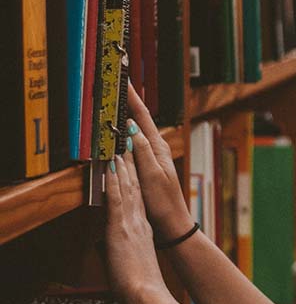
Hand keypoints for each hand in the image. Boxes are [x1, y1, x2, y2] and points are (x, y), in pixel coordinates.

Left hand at [104, 149, 169, 303]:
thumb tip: (109, 252)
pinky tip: (110, 168)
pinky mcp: (120, 229)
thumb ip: (121, 253)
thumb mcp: (132, 265)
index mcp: (143, 233)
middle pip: (134, 189)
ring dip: (122, 168)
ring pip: (126, 189)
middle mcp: (139, 224)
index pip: (138, 201)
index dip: (134, 182)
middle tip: (127, 147)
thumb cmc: (140, 288)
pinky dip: (113, 182)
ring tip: (119, 149)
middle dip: (130, 167)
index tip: (131, 166)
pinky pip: (116, 200)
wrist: (147, 295)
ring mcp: (131, 225)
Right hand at [125, 82, 193, 240]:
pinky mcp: (146, 165)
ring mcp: (152, 156)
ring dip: (125, 114)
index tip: (123, 79)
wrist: (173, 224)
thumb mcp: (152, 176)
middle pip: (139, 119)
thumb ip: (142, 152)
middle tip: (115, 82)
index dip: (132, 97)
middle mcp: (156, 148)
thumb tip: (131, 128)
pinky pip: (133, 143)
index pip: (142, 116)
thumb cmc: (164, 203)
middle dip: (127, 100)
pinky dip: (124, 132)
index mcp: (159, 147)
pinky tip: (117, 130)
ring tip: (114, 98)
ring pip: (135, 129)